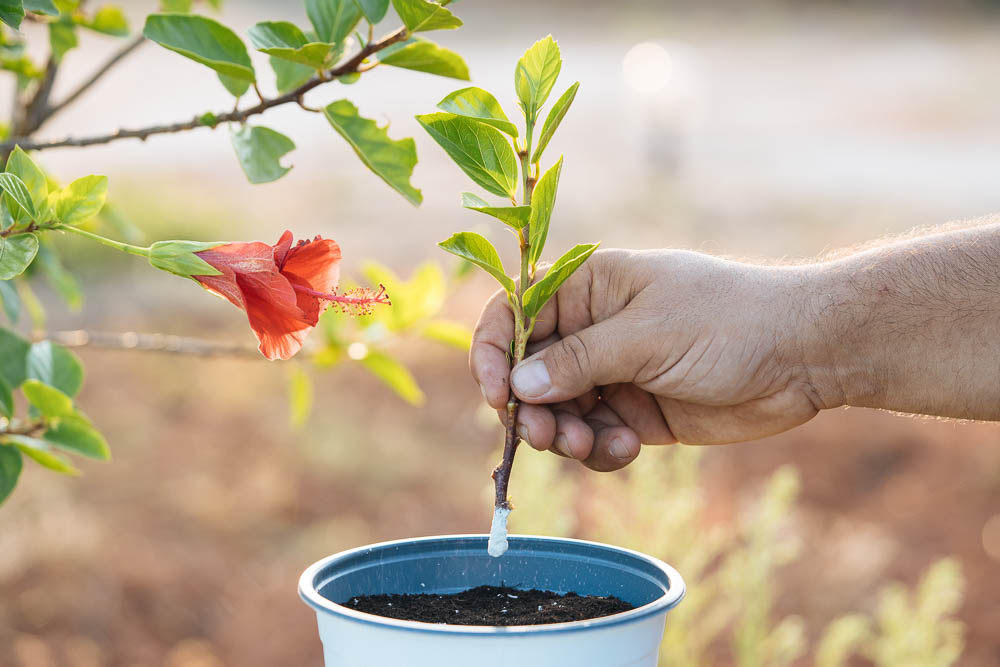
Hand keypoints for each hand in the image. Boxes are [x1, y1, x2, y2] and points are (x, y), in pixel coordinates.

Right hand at [470, 249, 828, 470]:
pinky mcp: (636, 411)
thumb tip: (518, 385)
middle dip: (531, 407)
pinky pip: (594, 436)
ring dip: (564, 434)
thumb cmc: (728, 321)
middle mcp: (594, 329)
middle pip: (530, 371)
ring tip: (589, 444)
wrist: (804, 356)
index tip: (496, 394)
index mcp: (589, 287)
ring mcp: (614, 372)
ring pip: (558, 410)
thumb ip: (580, 360)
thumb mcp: (648, 335)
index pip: (516, 313)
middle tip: (546, 436)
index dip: (494, 352)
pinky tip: (630, 447)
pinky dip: (600, 448)